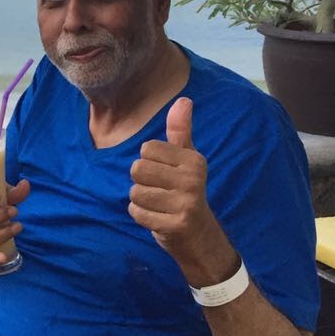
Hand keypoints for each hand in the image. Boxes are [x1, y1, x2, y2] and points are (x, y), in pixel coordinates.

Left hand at [128, 98, 235, 282]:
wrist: (199, 235)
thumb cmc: (185, 191)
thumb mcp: (186, 159)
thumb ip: (180, 131)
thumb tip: (183, 100)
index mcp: (193, 160)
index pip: (146, 149)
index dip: (148, 162)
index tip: (165, 174)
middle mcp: (192, 179)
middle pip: (137, 169)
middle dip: (142, 182)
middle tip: (160, 191)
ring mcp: (185, 203)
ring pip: (135, 192)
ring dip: (141, 201)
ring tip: (159, 205)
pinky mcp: (174, 224)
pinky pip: (136, 212)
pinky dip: (141, 216)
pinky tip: (157, 218)